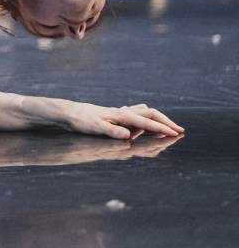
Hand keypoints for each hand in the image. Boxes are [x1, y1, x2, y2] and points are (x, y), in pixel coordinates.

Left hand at [60, 101, 183, 139]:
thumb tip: (128, 136)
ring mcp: (120, 112)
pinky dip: (145, 118)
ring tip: (167, 127)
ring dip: (157, 119)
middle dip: (166, 121)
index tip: (176, 134)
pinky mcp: (115, 114)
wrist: (69, 112)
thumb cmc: (81, 120)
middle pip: (150, 113)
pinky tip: (144, 122)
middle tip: (179, 130)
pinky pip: (135, 114)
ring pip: (144, 112)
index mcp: (122, 115)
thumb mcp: (95, 127)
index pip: (147, 122)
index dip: (162, 128)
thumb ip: (112, 131)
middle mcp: (123, 112)